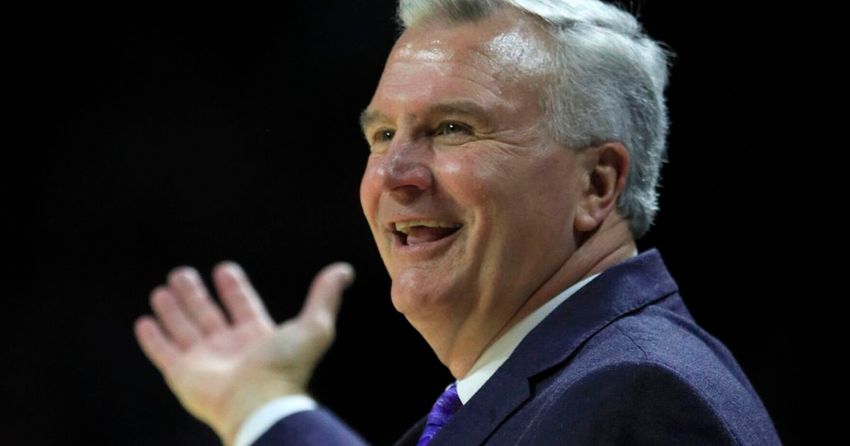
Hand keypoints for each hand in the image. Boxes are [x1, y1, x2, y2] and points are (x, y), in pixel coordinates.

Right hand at [134, 261, 354, 444]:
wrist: (259, 403)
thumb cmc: (286, 367)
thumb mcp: (314, 326)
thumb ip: (325, 296)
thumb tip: (344, 270)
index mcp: (257, 336)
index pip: (242, 305)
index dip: (234, 288)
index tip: (224, 269)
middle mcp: (230, 347)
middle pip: (208, 314)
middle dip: (195, 294)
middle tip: (182, 273)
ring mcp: (205, 361)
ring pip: (184, 329)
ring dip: (173, 310)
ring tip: (162, 289)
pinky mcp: (182, 375)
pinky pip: (163, 353)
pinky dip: (153, 338)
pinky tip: (145, 322)